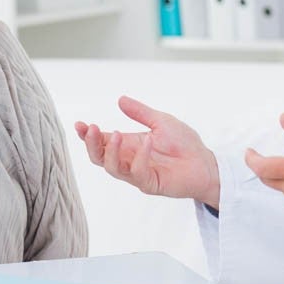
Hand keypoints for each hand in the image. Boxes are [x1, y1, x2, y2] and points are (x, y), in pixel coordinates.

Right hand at [75, 96, 220, 206]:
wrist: (205, 162)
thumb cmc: (184, 143)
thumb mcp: (161, 121)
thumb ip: (141, 112)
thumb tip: (120, 99)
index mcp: (128, 145)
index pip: (101, 141)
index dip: (87, 135)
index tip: (79, 124)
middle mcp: (129, 160)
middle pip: (99, 157)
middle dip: (90, 144)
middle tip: (90, 128)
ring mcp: (138, 173)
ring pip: (112, 168)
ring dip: (109, 151)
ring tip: (115, 133)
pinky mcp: (150, 183)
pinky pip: (137, 173)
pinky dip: (140, 157)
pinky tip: (147, 142)